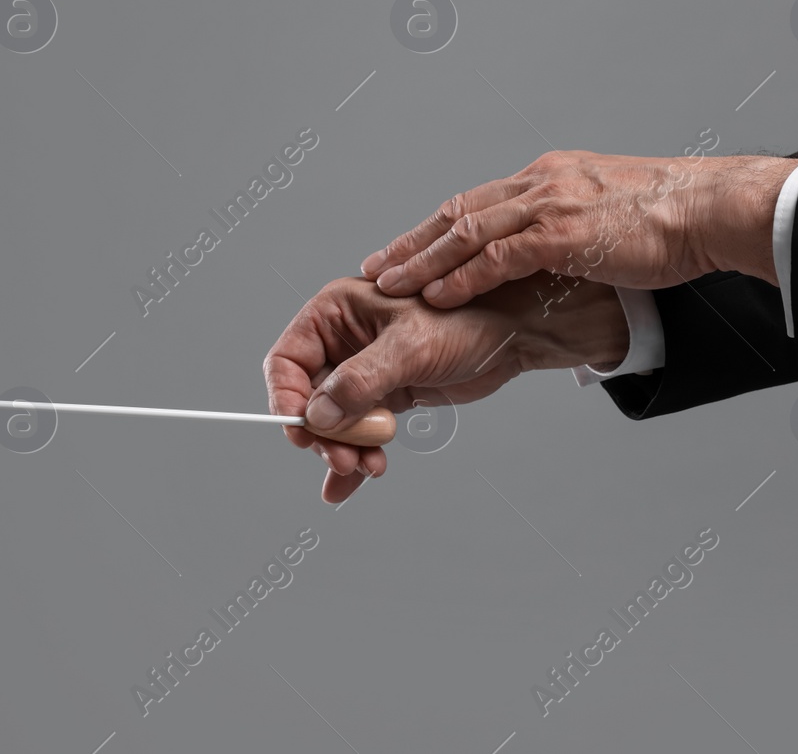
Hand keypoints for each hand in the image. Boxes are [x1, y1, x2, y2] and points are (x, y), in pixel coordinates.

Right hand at [263, 273, 630, 502]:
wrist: (512, 333)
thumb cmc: (466, 317)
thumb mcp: (409, 346)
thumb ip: (360, 381)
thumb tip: (317, 415)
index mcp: (335, 312)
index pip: (288, 360)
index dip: (286, 398)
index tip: (298, 431)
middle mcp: (342, 341)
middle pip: (308, 398)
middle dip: (324, 435)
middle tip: (344, 459)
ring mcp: (363, 371)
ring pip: (333, 422)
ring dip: (344, 449)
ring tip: (367, 466)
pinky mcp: (385, 395)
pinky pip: (358, 431)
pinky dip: (354, 457)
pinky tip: (349, 485)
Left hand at [359, 149, 797, 307]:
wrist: (711, 208)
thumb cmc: (672, 218)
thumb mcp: (608, 212)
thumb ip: (572, 225)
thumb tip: (555, 255)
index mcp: (548, 176)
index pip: (475, 203)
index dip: (433, 229)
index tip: (402, 250)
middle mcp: (541, 183)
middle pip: (458, 212)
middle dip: (412, 243)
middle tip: (376, 266)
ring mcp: (550, 205)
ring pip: (467, 232)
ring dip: (424, 262)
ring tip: (390, 284)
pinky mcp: (564, 232)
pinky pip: (498, 257)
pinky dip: (463, 277)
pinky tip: (437, 295)